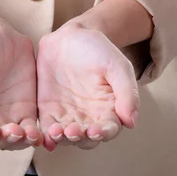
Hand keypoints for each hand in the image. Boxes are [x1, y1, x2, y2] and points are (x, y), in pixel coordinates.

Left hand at [37, 24, 139, 151]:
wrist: (72, 36)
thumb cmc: (99, 50)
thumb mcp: (117, 66)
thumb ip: (126, 92)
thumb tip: (131, 123)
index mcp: (108, 109)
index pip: (108, 129)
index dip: (103, 133)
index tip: (96, 130)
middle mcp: (88, 117)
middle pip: (86, 139)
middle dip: (80, 138)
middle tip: (73, 132)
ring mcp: (67, 115)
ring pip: (66, 137)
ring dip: (62, 139)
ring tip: (57, 132)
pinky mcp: (48, 110)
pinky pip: (47, 127)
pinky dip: (46, 135)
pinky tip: (45, 135)